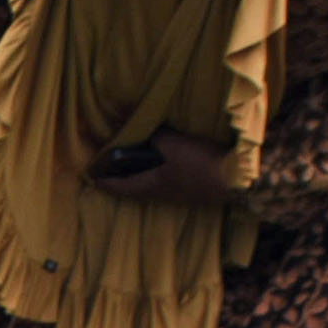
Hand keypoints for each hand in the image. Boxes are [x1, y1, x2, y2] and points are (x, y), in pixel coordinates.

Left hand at [92, 127, 233, 207]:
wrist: (235, 179)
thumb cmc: (200, 164)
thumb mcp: (174, 145)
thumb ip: (157, 137)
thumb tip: (146, 132)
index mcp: (151, 187)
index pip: (120, 187)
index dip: (105, 181)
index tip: (92, 179)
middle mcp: (161, 195)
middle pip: (134, 189)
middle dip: (121, 180)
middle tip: (110, 171)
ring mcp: (177, 195)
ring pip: (150, 187)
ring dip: (139, 177)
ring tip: (133, 166)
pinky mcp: (192, 191)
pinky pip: (166, 183)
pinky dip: (157, 174)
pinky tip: (163, 166)